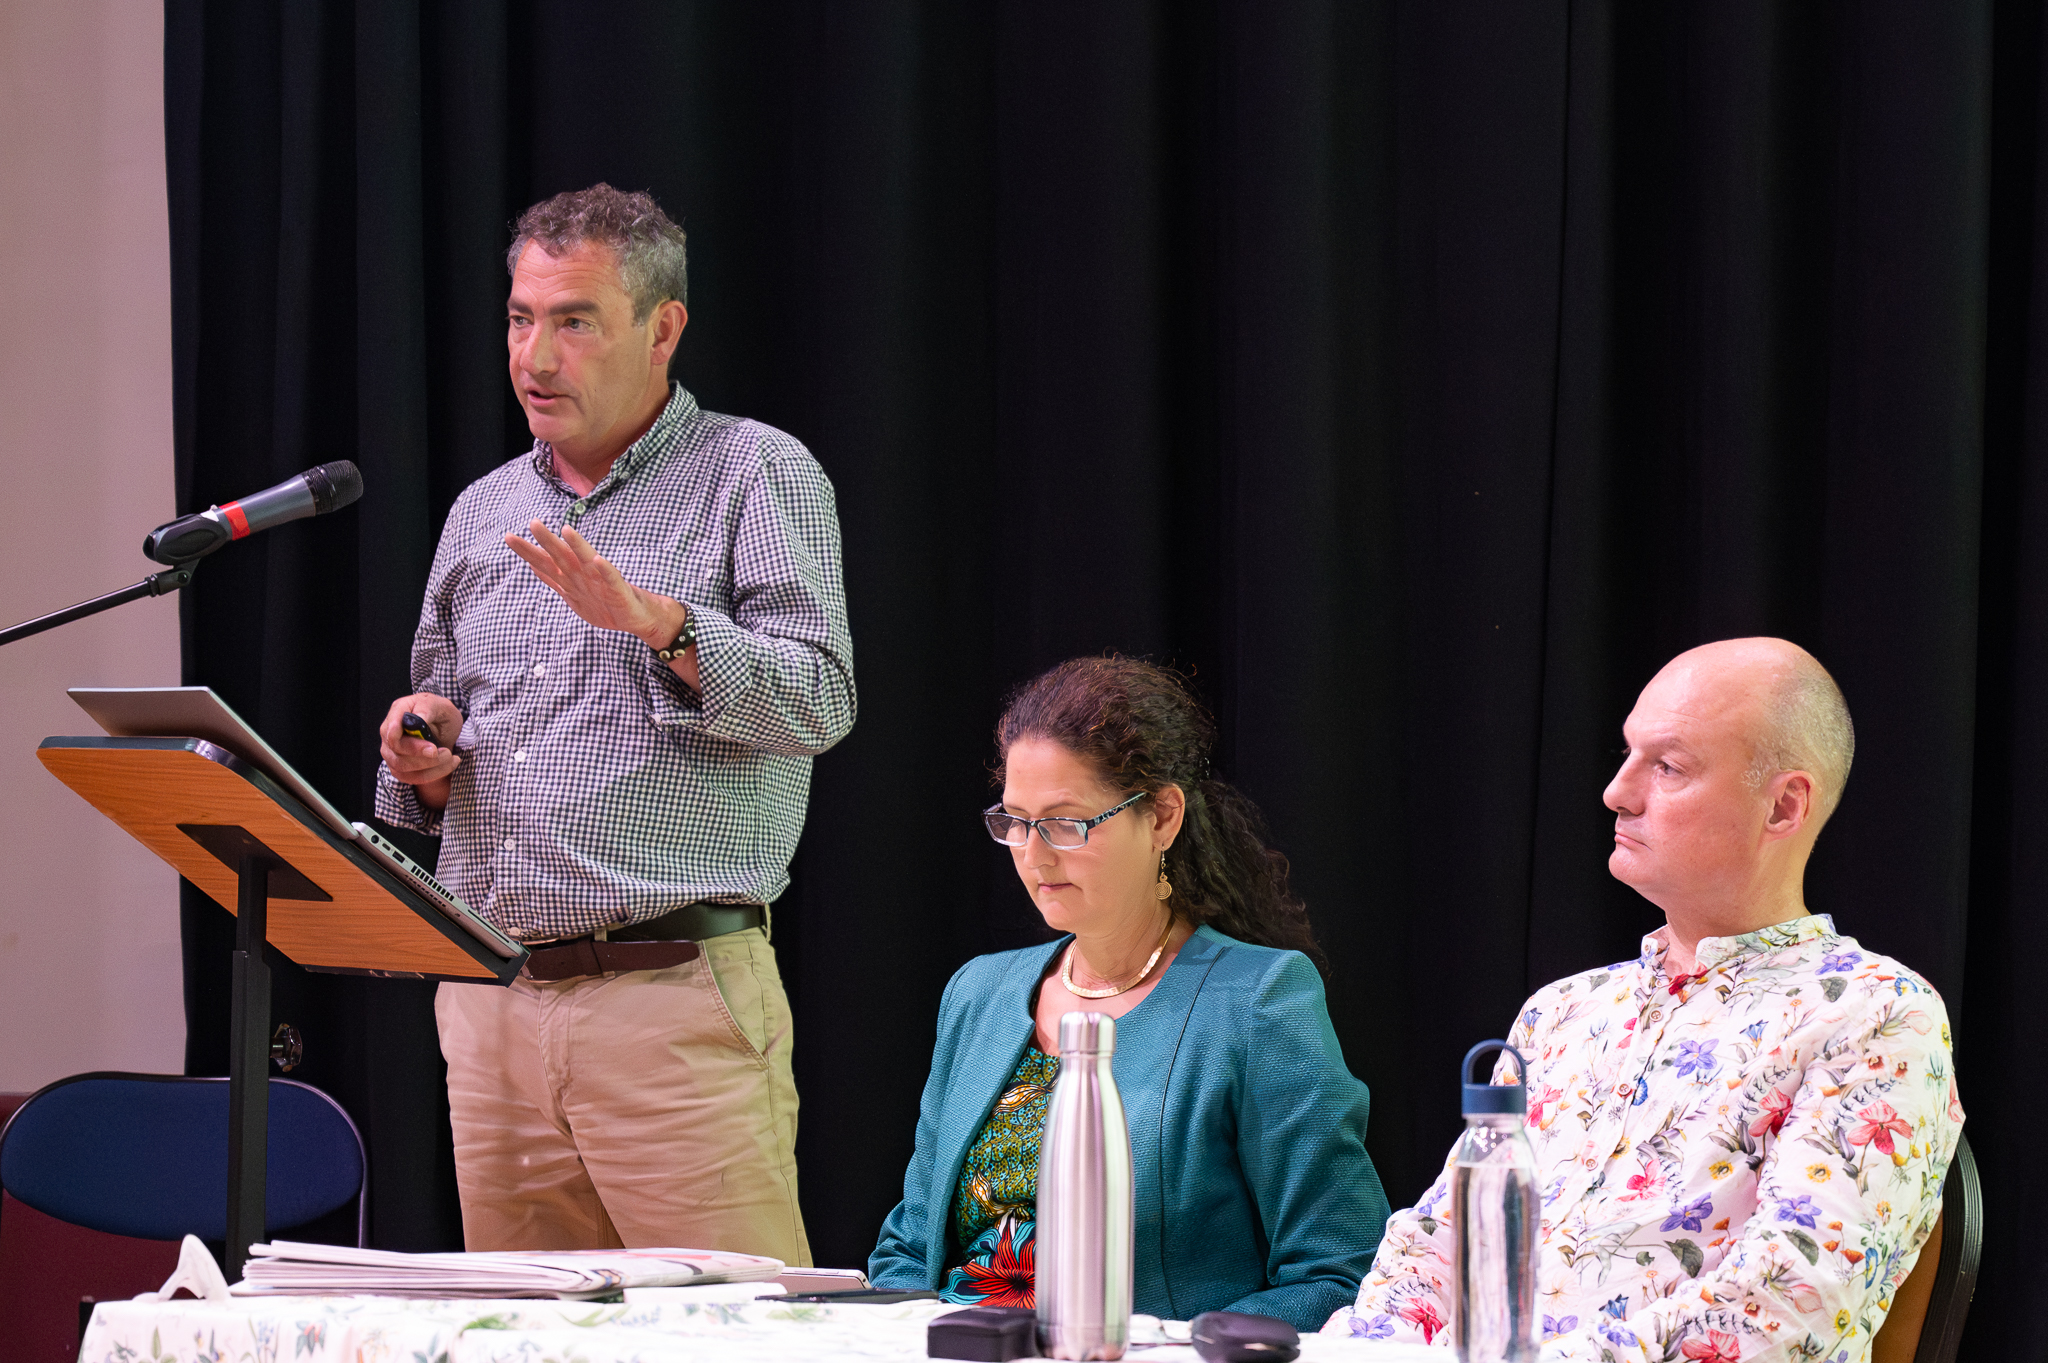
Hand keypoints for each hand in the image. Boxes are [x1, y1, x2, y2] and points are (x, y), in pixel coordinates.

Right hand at [379, 692, 462, 810]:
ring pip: (402, 767)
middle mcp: (389, 731)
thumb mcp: (440, 705)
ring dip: (431, 767)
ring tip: (450, 758)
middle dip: (424, 757)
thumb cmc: (440, 713)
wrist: (443, 726)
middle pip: (397, 752)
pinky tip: (447, 766)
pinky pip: (409, 777)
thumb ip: (428, 708)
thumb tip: (419, 719)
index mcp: (398, 711)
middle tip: (447, 753)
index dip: (411, 744)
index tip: (432, 749)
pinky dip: (431, 775)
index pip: (392, 732)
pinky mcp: (397, 766)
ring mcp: (390, 750)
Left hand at [505, 520, 685, 647]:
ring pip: (586, 561)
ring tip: (567, 530)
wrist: (635, 617)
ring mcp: (601, 580)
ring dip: (577, 546)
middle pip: (562, 556)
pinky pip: (611, 578)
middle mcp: (583, 574)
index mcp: (570, 577)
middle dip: (547, 541)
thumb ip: (553, 579)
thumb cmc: (603, 602)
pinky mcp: (618, 590)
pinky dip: (604, 569)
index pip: (544, 562)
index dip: (527, 551)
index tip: (509, 537)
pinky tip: (597, 560)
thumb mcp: (572, 594)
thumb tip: (531, 565)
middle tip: (533, 523)